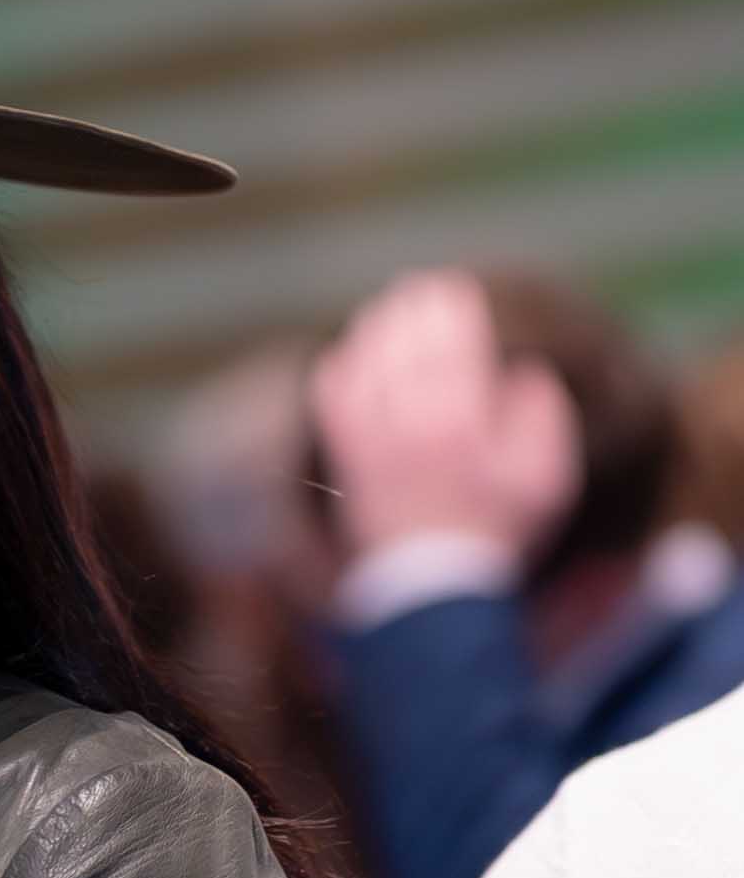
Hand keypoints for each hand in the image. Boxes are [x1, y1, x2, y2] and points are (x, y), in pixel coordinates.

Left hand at [309, 268, 580, 561]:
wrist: (435, 586)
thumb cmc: (499, 530)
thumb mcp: (546, 478)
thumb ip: (541, 417)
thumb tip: (521, 372)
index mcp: (460, 419)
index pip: (449, 340)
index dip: (452, 307)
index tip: (456, 291)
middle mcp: (408, 422)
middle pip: (402, 338)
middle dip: (412, 307)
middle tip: (421, 290)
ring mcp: (369, 438)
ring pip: (362, 357)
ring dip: (377, 329)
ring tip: (392, 312)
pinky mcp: (346, 455)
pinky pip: (332, 393)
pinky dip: (342, 365)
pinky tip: (356, 357)